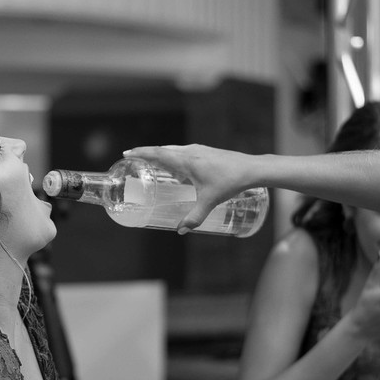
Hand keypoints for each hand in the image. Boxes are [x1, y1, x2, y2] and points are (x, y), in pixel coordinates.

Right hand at [123, 144, 250, 232]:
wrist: (252, 169)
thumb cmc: (230, 182)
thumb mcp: (210, 201)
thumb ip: (195, 217)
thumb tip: (181, 230)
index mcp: (186, 160)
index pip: (158, 153)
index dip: (141, 152)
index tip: (127, 153)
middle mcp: (190, 152)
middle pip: (163, 149)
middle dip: (147, 153)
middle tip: (134, 159)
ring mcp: (199, 150)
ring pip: (174, 150)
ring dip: (161, 154)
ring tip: (153, 164)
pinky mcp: (207, 152)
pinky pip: (184, 153)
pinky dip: (174, 157)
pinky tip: (178, 168)